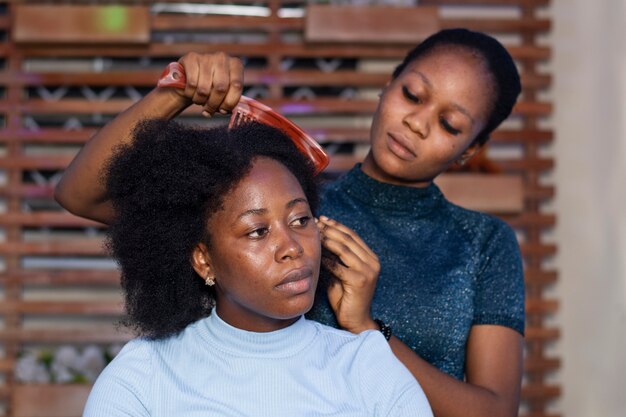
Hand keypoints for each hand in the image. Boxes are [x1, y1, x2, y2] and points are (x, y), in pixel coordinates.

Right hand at [175, 52, 243, 116]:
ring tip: (199, 100)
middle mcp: (222, 58)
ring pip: (204, 89)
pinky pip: (192, 84)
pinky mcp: (191, 58)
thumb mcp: (223, 93)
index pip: (237, 85)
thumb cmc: (210, 87)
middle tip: (209, 110)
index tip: (223, 110)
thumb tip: (225, 111)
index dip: (230, 102)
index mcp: (236, 65)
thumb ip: (228, 101)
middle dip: (214, 104)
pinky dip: (190, 93)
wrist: (189, 77)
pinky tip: (191, 92)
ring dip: (200, 100)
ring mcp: (206, 57)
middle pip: (221, 88)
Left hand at [317, 216, 379, 333]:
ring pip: (345, 249)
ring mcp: (368, 271)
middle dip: (330, 229)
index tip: (322, 219)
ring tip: (315, 234)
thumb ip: (337, 258)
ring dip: (328, 240)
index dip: (337, 226)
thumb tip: (321, 239)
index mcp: (371, 258)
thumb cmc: (346, 297)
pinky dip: (326, 259)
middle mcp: (372, 262)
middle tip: (316, 223)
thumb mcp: (342, 273)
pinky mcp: (359, 281)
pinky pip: (339, 266)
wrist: (356, 320)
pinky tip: (316, 255)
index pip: (353, 236)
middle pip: (349, 239)